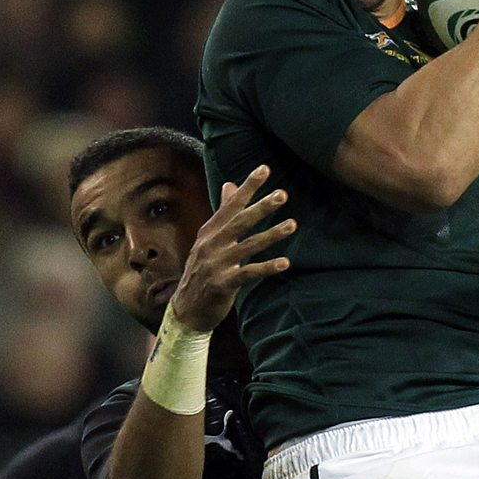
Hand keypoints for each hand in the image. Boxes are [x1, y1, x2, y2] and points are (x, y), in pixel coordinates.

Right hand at [169, 166, 295, 331]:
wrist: (186, 309)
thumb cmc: (202, 271)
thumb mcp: (209, 240)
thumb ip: (223, 213)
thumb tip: (229, 184)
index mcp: (210, 231)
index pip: (231, 205)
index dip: (248, 187)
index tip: (264, 169)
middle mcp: (212, 244)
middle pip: (240, 222)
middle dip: (262, 207)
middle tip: (282, 194)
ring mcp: (216, 264)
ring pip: (248, 246)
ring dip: (272, 235)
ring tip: (292, 225)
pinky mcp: (223, 284)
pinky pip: (248, 273)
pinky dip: (267, 267)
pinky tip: (285, 263)